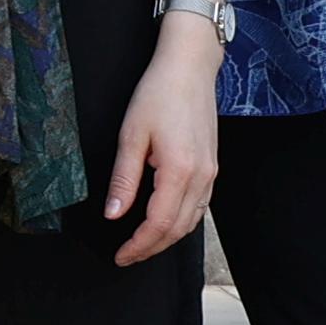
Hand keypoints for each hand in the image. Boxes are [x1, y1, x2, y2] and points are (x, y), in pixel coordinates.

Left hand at [100, 19, 225, 264]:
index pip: (159, 224)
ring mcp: (211, 173)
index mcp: (180, 172)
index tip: (120, 256)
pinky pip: (199, 206)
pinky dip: (181, 221)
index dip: (138, 246)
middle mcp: (202, 178)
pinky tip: (163, 221)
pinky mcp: (212, 167)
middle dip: (151, 248)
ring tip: (141, 245)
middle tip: (126, 256)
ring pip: (192, 221)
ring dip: (167, 238)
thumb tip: (113, 214)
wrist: (189, 68)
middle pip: (178, 229)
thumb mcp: (131, 135)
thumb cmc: (158, 94)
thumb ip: (123, 180)